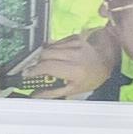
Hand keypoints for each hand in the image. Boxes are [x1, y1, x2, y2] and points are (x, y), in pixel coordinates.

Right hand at [0, 29, 122, 98]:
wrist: (105, 64)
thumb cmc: (91, 78)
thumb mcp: (72, 90)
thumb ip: (51, 93)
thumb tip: (34, 95)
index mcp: (74, 70)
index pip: (47, 66)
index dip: (34, 70)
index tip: (27, 74)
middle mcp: (75, 55)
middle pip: (45, 54)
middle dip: (38, 62)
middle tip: (38, 70)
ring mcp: (76, 44)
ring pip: (49, 47)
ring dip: (45, 56)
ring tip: (49, 63)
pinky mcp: (75, 38)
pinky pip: (56, 42)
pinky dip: (53, 49)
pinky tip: (58, 55)